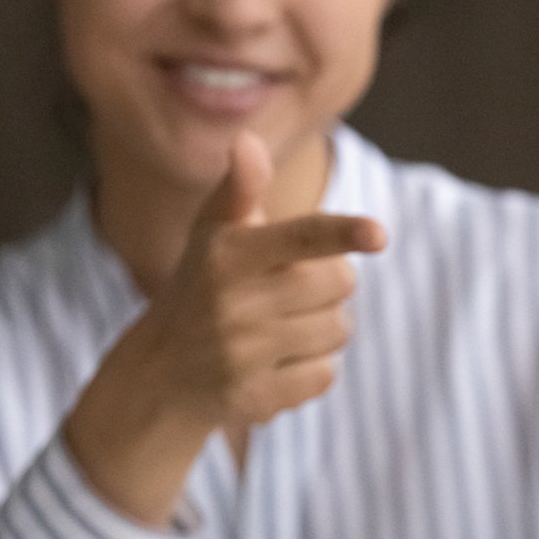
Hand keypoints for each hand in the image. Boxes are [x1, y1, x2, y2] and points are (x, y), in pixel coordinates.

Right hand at [131, 130, 384, 428]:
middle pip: (339, 283)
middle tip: (295, 288)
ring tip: (285, 325)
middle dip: (331, 282)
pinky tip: (279, 360)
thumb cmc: (204, 284)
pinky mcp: (254, 397)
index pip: (300, 237)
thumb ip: (241, 188)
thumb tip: (246, 141)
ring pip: (339, 330)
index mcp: (227, 255)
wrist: (161, 372)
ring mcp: (242, 355)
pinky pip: (325, 375)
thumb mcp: (215, 232)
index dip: (342, 233)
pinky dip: (313, 367)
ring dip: (326, 325)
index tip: (378, 234)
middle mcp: (231, 305)